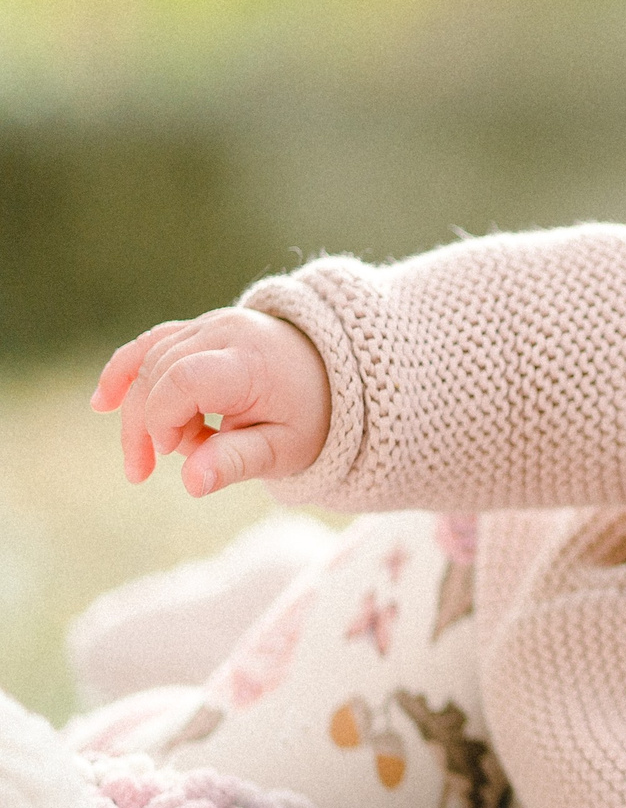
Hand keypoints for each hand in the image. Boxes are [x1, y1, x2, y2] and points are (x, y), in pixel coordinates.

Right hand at [92, 310, 330, 496]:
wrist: (338, 372)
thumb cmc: (313, 415)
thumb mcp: (286, 448)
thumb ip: (238, 461)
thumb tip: (191, 483)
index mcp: (251, 360)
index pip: (183, 380)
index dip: (162, 418)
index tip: (172, 453)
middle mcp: (227, 331)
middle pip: (157, 372)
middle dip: (143, 424)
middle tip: (143, 471)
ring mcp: (212, 324)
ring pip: (149, 361)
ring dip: (142, 408)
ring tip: (154, 451)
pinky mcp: (200, 328)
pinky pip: (152, 344)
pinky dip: (127, 372)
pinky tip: (103, 403)